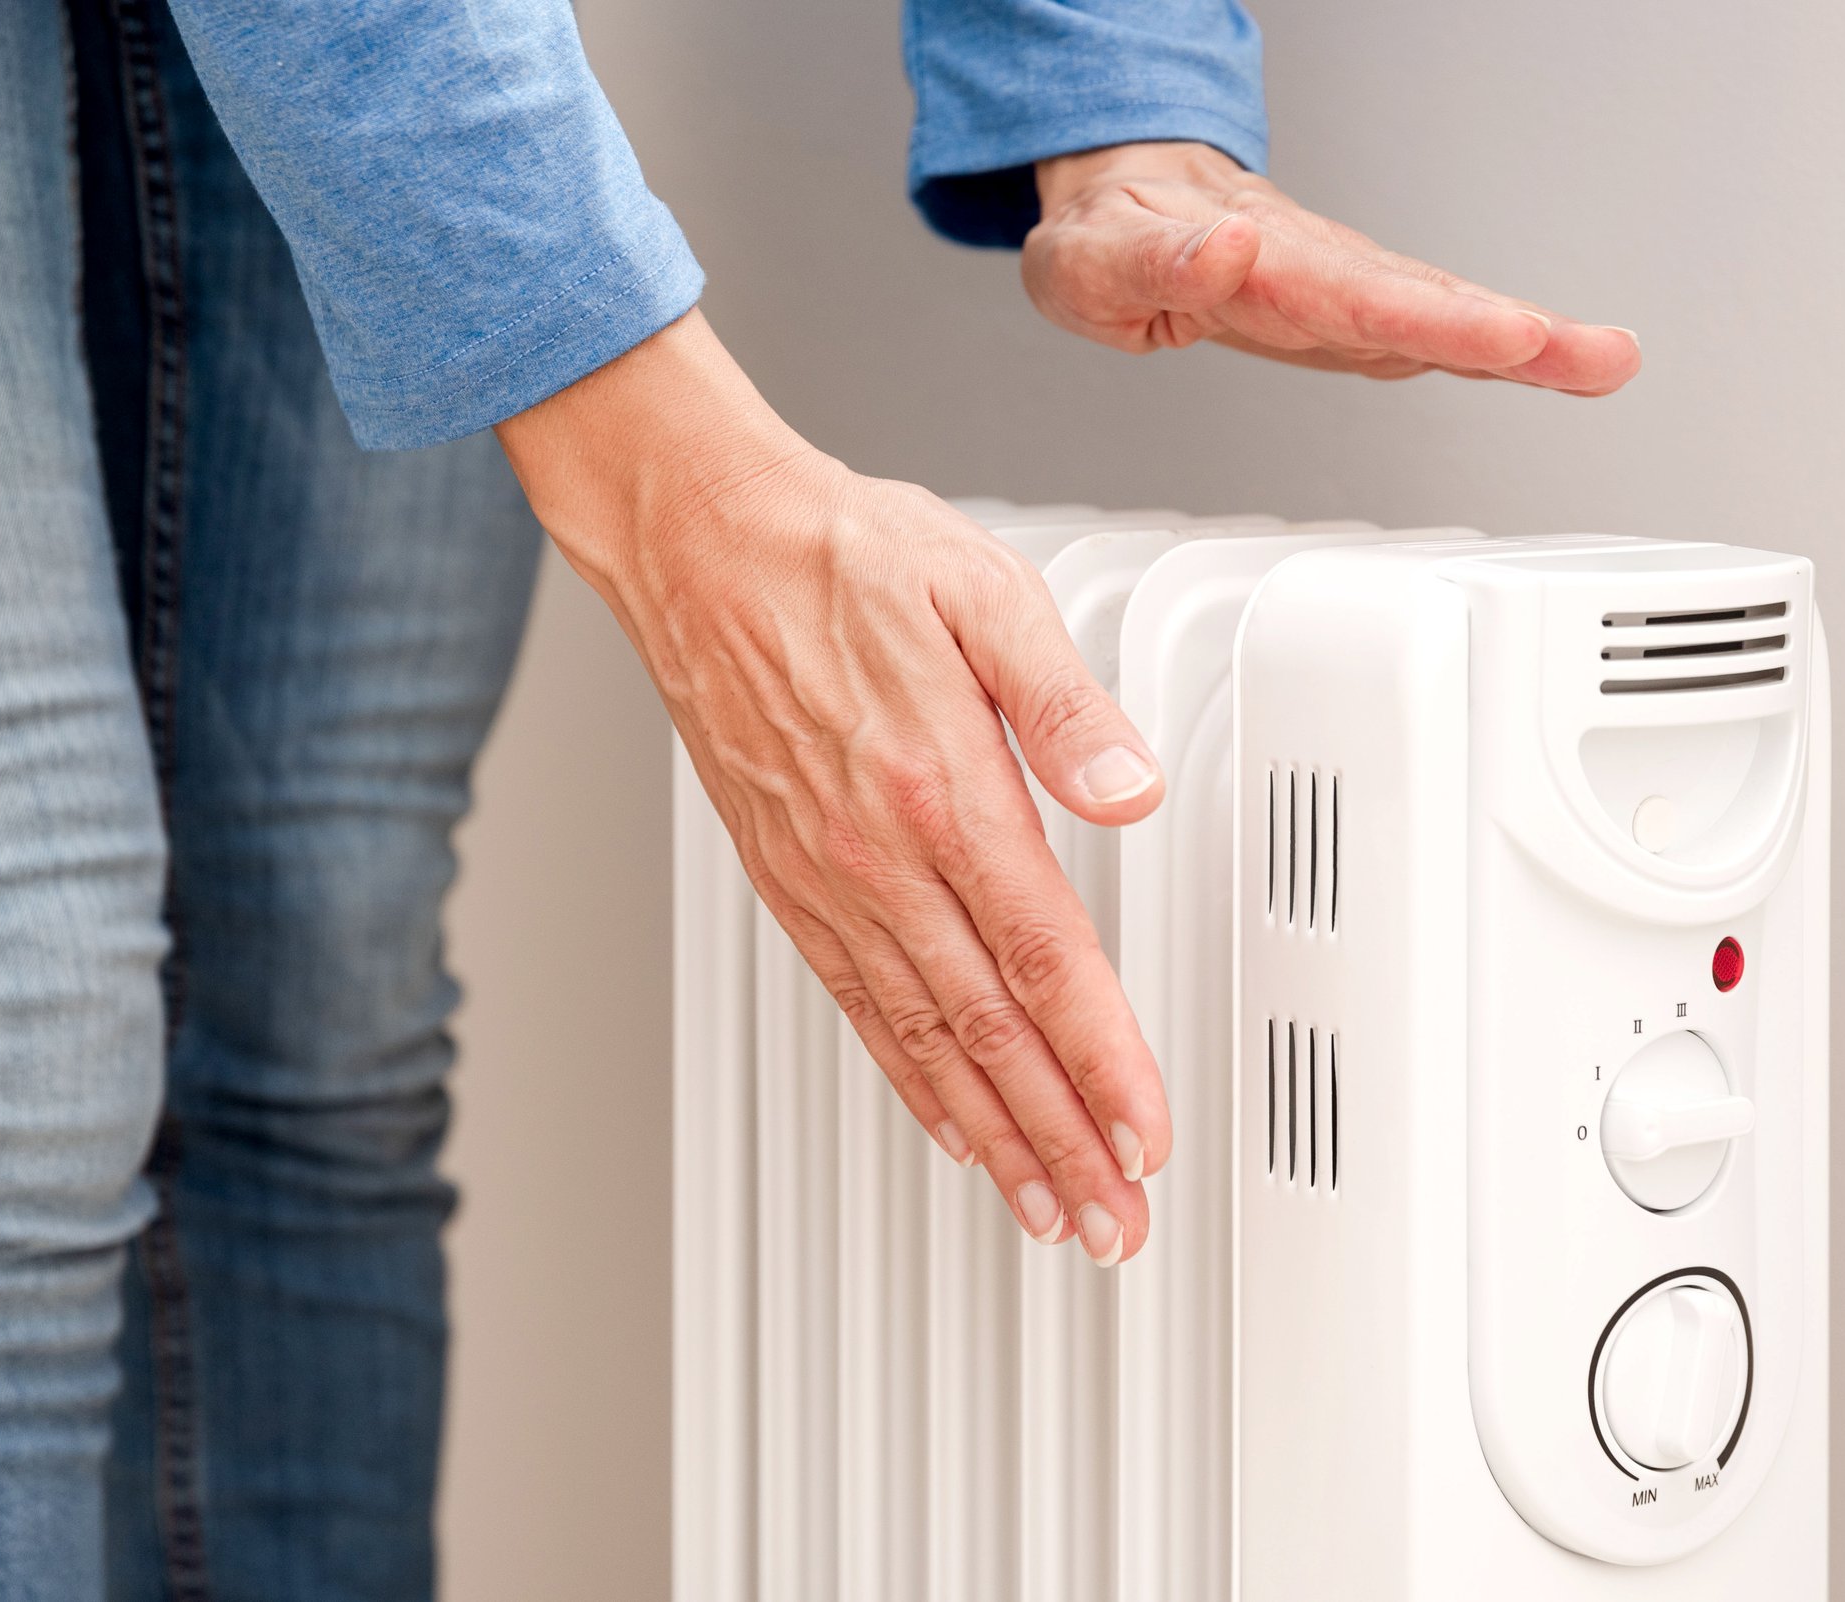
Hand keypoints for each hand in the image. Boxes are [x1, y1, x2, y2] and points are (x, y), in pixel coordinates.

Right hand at [498, 311, 1167, 1264]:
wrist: (700, 545)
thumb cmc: (838, 556)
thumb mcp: (981, 592)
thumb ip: (1066, 705)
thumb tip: (1132, 789)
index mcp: (940, 790)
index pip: (1045, 960)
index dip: (1103, 1062)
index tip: (1144, 1133)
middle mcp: (879, 857)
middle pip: (989, 1033)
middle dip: (1059, 1140)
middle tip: (1112, 1221)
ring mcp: (827, 881)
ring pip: (923, 1042)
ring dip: (994, 1137)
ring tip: (1045, 1207)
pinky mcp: (789, 883)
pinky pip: (858, 1008)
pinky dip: (911, 1083)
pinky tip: (947, 1125)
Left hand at [1027, 141, 1641, 394]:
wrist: (1122, 199)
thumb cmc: (1108, 235)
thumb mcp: (1093, 257)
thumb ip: (1157, 264)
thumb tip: (1226, 254)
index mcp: (1252, 261)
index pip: (1350, 294)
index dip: (1425, 318)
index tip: (1499, 333)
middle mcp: (1314, 269)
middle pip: (1421, 300)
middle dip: (1507, 334)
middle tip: (1590, 358)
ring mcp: (1341, 288)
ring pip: (1439, 310)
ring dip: (1524, 341)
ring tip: (1602, 361)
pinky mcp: (1353, 309)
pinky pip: (1429, 325)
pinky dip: (1495, 347)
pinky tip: (1554, 364)